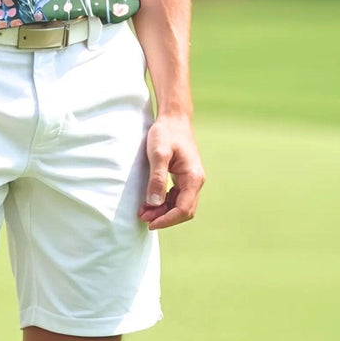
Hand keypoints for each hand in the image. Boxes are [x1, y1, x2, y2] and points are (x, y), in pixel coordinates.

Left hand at [139, 113, 204, 229]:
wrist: (174, 117)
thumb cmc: (166, 132)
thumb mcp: (158, 153)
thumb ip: (157, 177)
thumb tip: (154, 203)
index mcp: (193, 177)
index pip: (183, 209)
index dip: (167, 219)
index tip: (150, 224)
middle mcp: (196, 181)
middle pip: (184, 210)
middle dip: (164, 217)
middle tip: (143, 218)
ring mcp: (191, 179)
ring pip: (180, 205)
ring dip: (164, 211)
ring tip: (144, 212)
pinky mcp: (184, 177)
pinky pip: (177, 196)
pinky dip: (165, 202)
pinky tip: (151, 202)